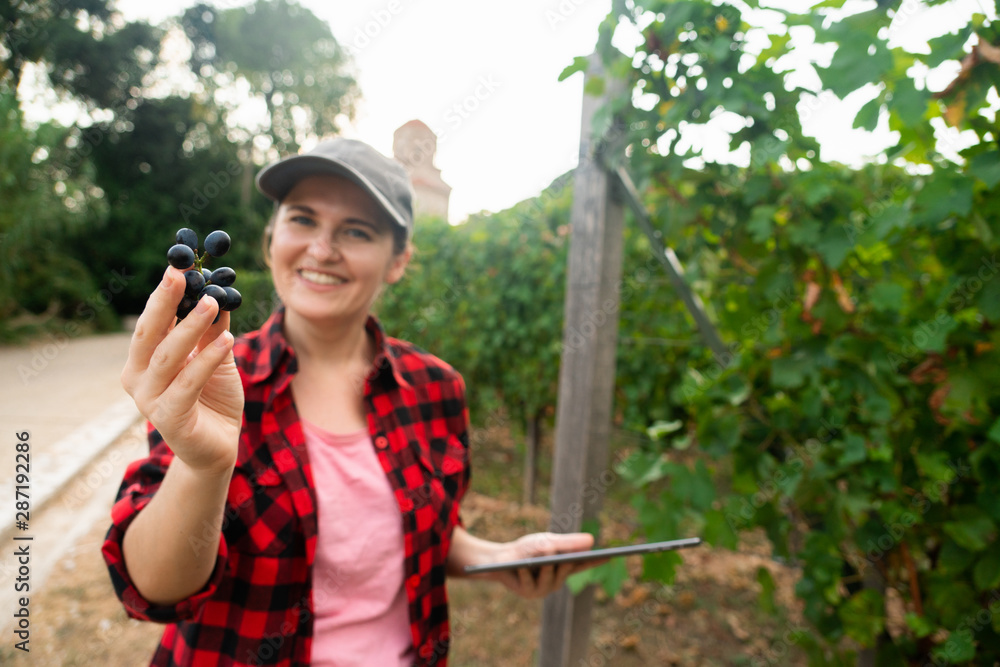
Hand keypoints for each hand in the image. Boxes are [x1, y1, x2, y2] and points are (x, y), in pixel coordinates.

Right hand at [120, 265, 243, 474]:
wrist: (218, 448)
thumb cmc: (212, 399)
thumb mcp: (216, 357)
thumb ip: (213, 329)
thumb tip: (219, 289)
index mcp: (142, 360)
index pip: (151, 320)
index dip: (163, 292)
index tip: (178, 265)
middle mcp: (137, 378)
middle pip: (149, 333)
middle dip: (165, 301)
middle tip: (182, 274)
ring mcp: (149, 400)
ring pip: (168, 356)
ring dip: (191, 326)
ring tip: (212, 302)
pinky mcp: (169, 418)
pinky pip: (188, 383)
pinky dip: (207, 359)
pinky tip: (228, 340)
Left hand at [485, 532, 608, 599]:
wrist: (500, 558)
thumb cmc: (527, 549)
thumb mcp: (547, 542)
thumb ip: (567, 543)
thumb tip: (591, 541)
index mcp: (564, 566)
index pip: (584, 564)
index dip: (596, 561)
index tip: (609, 556)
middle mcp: (557, 580)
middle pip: (566, 570)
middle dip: (566, 562)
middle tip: (568, 555)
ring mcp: (543, 588)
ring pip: (549, 578)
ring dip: (545, 567)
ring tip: (545, 557)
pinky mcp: (528, 592)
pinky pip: (529, 582)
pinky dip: (526, 572)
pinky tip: (522, 566)